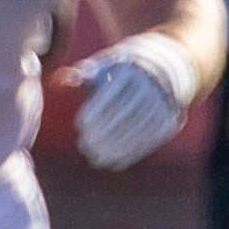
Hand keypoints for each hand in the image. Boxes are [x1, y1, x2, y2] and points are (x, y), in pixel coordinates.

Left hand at [64, 39, 196, 170]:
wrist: (165, 72)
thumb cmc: (124, 72)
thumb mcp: (107, 66)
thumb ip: (84, 75)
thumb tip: (60, 80)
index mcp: (132, 71)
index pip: (112, 94)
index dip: (96, 111)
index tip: (81, 125)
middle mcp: (150, 88)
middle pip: (124, 115)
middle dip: (103, 133)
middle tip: (85, 144)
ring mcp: (162, 106)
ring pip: (136, 131)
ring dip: (114, 148)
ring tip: (96, 157)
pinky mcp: (168, 123)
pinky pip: (148, 141)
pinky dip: (129, 154)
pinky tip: (113, 162)